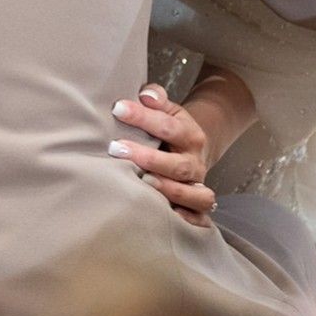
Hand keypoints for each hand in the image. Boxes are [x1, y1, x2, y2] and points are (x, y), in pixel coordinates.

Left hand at [111, 84, 216, 223]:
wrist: (195, 150)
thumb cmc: (170, 130)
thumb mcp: (168, 110)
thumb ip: (155, 99)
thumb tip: (145, 95)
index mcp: (190, 135)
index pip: (168, 126)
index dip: (142, 117)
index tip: (117, 109)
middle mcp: (196, 162)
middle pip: (178, 164)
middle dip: (148, 157)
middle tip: (116, 149)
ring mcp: (198, 186)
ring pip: (193, 194)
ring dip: (167, 189)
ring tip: (141, 181)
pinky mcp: (198, 207)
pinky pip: (199, 219)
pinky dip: (186, 220)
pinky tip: (163, 213)